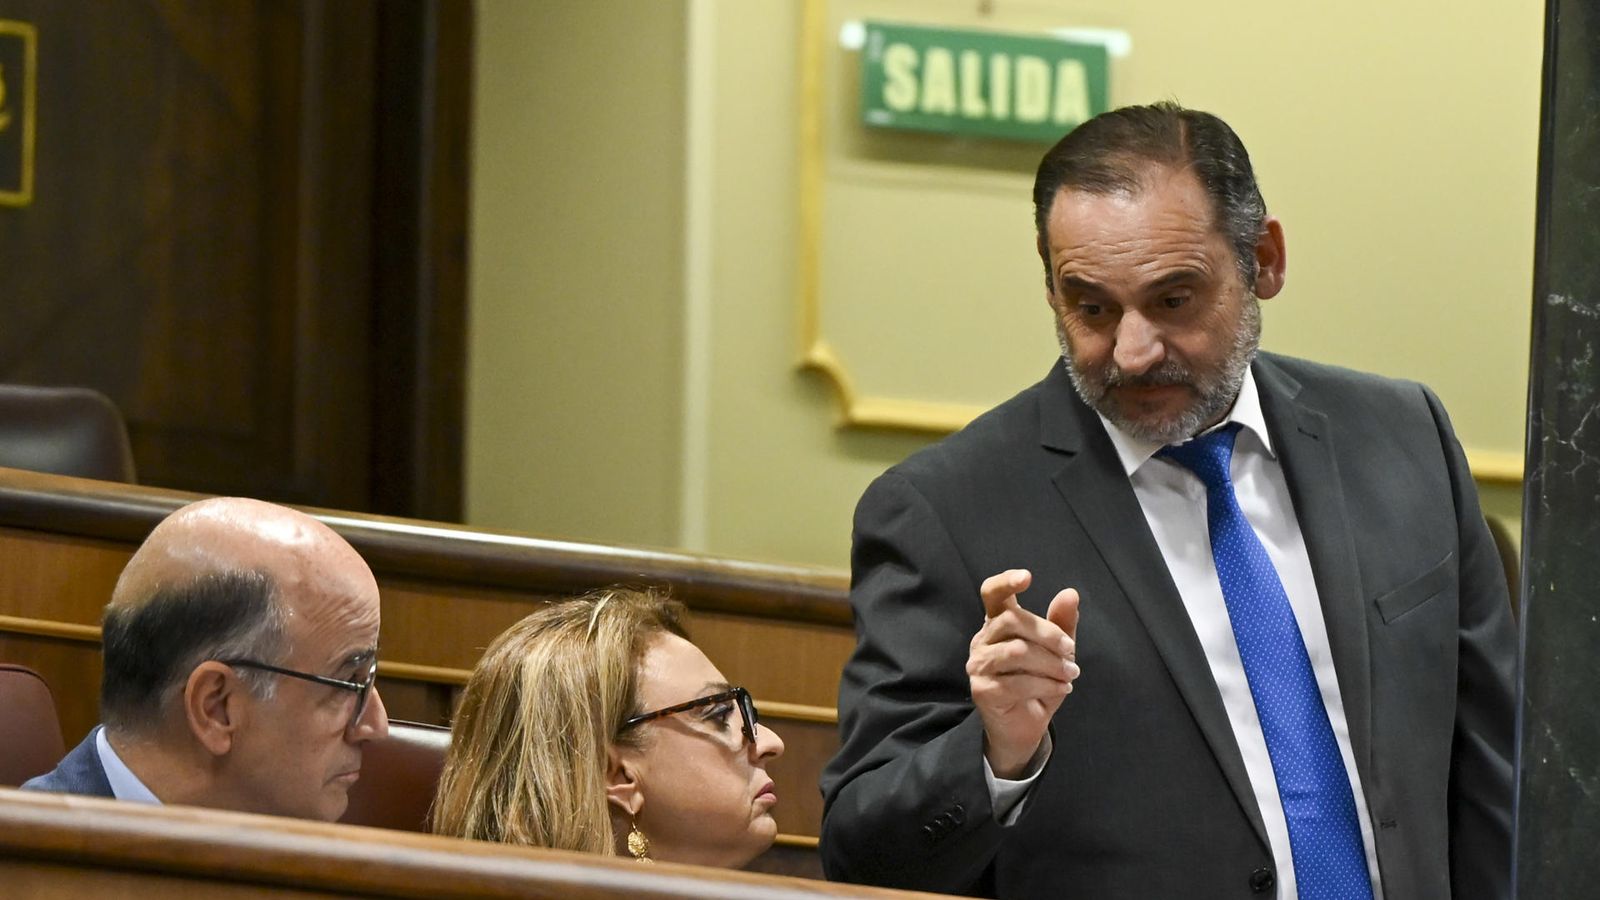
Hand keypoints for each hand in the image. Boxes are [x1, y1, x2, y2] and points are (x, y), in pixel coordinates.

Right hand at [967, 569, 1080, 778]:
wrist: (1025, 728)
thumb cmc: (1038, 683)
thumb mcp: (1057, 653)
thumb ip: (1062, 624)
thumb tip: (1070, 593)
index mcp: (998, 623)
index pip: (992, 593)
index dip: (1006, 582)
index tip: (1027, 577)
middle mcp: (983, 640)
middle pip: (1011, 620)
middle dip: (1048, 634)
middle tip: (1071, 651)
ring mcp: (978, 665)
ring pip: (1016, 651)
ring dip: (1050, 663)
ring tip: (1070, 674)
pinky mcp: (983, 690)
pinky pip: (1017, 682)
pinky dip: (1047, 684)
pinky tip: (1062, 689)